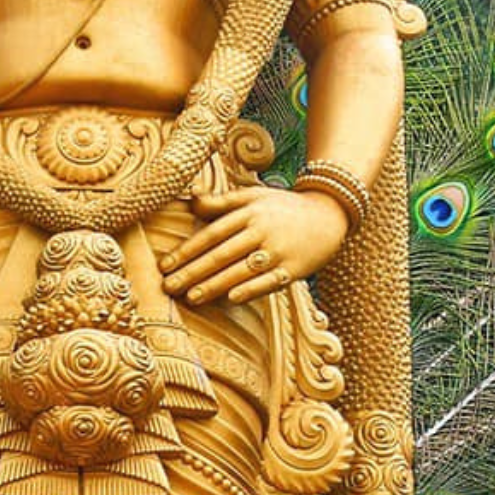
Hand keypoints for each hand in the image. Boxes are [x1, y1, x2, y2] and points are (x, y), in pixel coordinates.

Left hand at [158, 186, 351, 305]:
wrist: (330, 214)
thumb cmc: (283, 207)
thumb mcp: (254, 196)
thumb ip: (222, 201)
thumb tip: (190, 200)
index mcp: (248, 212)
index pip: (211, 234)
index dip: (187, 250)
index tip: (165, 265)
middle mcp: (261, 230)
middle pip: (222, 254)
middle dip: (193, 271)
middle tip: (168, 286)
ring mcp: (279, 250)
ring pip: (241, 269)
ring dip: (215, 284)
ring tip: (191, 297)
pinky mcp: (295, 268)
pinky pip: (270, 281)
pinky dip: (252, 289)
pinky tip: (232, 298)